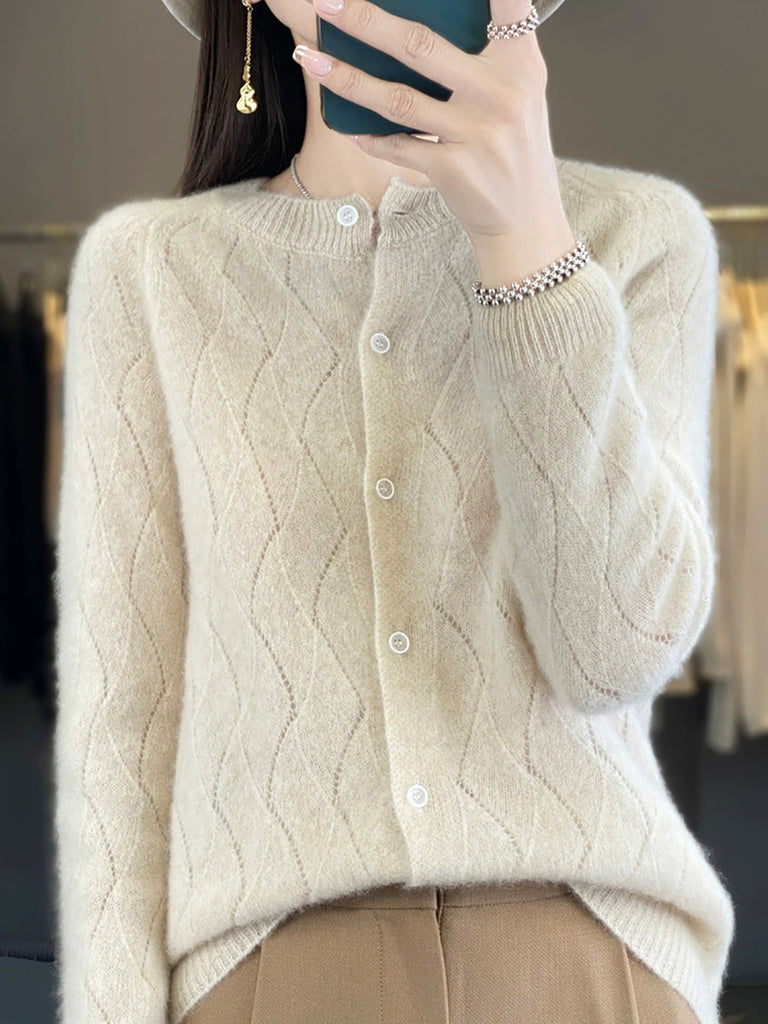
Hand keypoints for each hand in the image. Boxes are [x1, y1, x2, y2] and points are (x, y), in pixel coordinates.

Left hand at [294, 0, 575, 277]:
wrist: (525, 221)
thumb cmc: (515, 152)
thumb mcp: (520, 95)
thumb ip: (489, 58)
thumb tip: (415, 32)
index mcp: (521, 66)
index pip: (507, 5)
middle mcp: (500, 95)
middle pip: (421, 46)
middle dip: (366, 20)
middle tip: (327, 1)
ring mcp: (476, 134)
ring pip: (398, 99)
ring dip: (347, 78)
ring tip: (310, 57)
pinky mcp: (454, 170)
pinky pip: (398, 146)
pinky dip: (370, 137)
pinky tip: (347, 127)